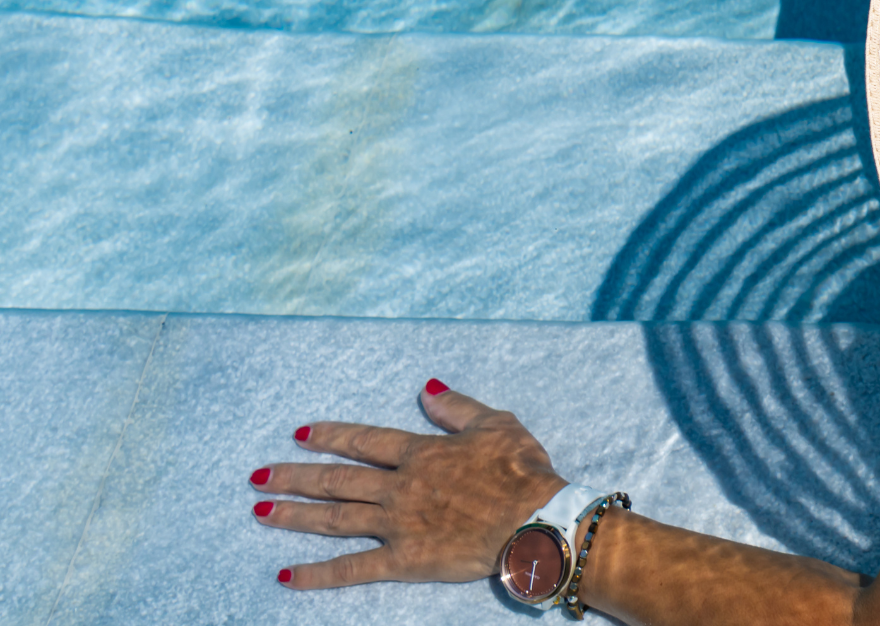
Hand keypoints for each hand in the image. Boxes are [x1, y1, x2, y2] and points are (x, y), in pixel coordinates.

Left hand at [252, 380, 567, 588]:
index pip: (364, 440)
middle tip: (258, 476)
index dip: (330, 435)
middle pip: (337, 480)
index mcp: (421, 453)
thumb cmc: (522, 470)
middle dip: (294, 476)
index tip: (300, 433)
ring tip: (260, 511)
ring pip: (335, 519)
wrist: (536, 520)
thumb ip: (456, 407)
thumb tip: (426, 388)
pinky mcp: (404, 560)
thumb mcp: (496, 424)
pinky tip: (286, 577)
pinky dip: (319, 574)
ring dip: (294, 515)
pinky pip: (353, 568)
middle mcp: (400, 487)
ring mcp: (398, 524)